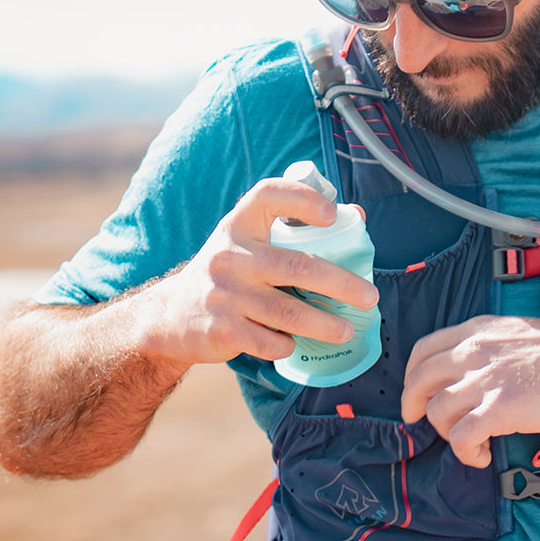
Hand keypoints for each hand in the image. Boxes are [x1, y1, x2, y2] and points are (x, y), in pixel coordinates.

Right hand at [140, 177, 379, 365]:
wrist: (170, 316)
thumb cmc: (228, 274)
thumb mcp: (249, 244)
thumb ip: (295, 230)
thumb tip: (357, 216)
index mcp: (239, 226)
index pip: (268, 195)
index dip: (303, 200)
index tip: (332, 215)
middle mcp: (230, 255)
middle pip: (297, 267)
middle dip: (341, 284)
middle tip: (369, 296)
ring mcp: (224, 294)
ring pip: (289, 313)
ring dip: (325, 324)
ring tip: (347, 329)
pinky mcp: (221, 329)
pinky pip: (270, 342)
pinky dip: (288, 345)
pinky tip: (295, 343)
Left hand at [401, 313, 539, 467]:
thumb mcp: (513, 333)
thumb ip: (485, 348)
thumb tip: (467, 374)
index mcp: (476, 332)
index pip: (423, 351)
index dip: (412, 376)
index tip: (417, 393)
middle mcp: (473, 352)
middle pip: (420, 382)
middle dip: (415, 406)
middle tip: (420, 422)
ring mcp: (485, 380)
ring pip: (438, 412)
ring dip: (447, 433)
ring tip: (470, 442)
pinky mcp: (500, 409)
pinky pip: (462, 437)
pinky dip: (465, 452)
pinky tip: (481, 456)